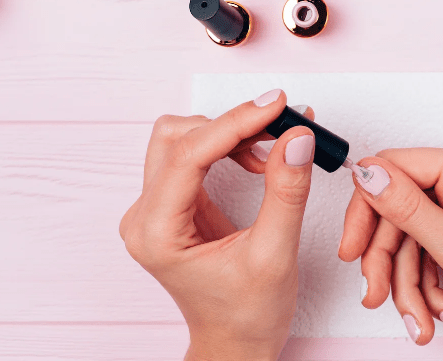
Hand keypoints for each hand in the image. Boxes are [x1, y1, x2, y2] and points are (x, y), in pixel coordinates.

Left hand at [119, 89, 315, 360]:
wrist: (236, 344)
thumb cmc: (247, 315)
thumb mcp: (275, 255)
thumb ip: (285, 193)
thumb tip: (296, 137)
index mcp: (157, 233)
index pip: (189, 155)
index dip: (234, 123)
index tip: (275, 106)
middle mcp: (147, 216)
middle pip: (177, 138)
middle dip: (231, 126)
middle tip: (280, 126)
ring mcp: (158, 209)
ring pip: (185, 141)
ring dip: (231, 134)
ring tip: (274, 148)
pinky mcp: (176, 205)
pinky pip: (197, 156)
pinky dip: (231, 148)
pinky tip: (260, 159)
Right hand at [339, 147, 442, 360]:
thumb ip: (409, 209)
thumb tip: (367, 173)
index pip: (393, 167)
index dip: (366, 209)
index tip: (351, 250)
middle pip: (395, 209)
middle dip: (387, 260)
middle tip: (377, 295)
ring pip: (405, 237)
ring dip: (407, 283)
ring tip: (421, 321)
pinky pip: (421, 251)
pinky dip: (423, 286)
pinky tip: (441, 312)